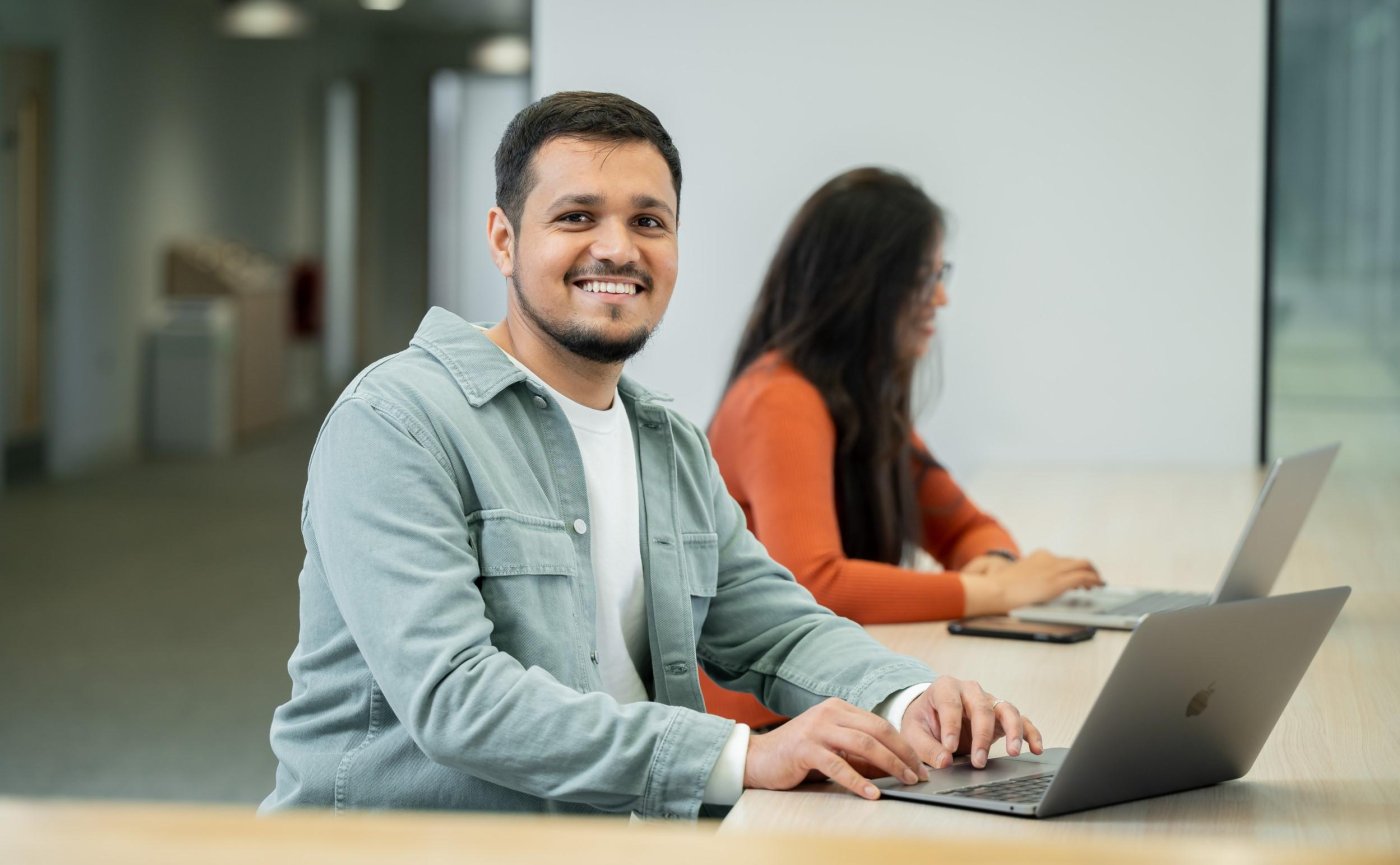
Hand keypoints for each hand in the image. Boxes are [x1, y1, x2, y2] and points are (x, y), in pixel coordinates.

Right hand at [743, 698, 927, 799]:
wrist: (757, 757)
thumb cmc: (796, 755)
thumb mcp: (832, 749)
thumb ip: (859, 755)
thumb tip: (893, 769)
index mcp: (838, 708)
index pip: (880, 723)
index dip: (903, 745)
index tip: (918, 765)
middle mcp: (829, 713)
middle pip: (877, 730)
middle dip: (902, 754)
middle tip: (917, 774)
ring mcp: (817, 728)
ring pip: (863, 744)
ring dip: (889, 765)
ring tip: (904, 781)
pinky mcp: (805, 748)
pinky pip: (839, 765)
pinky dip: (858, 781)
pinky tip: (872, 794)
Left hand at [900, 675, 1043, 769]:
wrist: (932, 716)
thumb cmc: (924, 721)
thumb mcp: (913, 732)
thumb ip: (926, 747)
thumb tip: (944, 761)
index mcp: (945, 688)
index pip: (951, 704)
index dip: (951, 726)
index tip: (949, 748)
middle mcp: (970, 690)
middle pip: (982, 707)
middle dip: (981, 735)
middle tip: (978, 761)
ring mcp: (989, 701)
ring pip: (1006, 710)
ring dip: (1012, 731)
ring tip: (1013, 752)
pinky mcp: (1001, 716)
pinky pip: (1021, 721)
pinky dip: (1030, 733)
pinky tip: (1035, 749)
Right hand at [962, 548, 1101, 614]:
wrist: (996, 590)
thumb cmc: (1001, 588)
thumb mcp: (1017, 576)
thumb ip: (1029, 576)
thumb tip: (1034, 586)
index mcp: (1039, 556)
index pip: (1063, 560)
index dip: (1073, 568)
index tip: (1076, 576)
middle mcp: (1049, 558)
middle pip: (1077, 561)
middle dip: (1088, 570)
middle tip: (1093, 580)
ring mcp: (1055, 569)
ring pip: (1084, 566)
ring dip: (1094, 575)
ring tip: (1097, 584)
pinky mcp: (1059, 581)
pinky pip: (1084, 577)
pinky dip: (1094, 580)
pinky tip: (1098, 586)